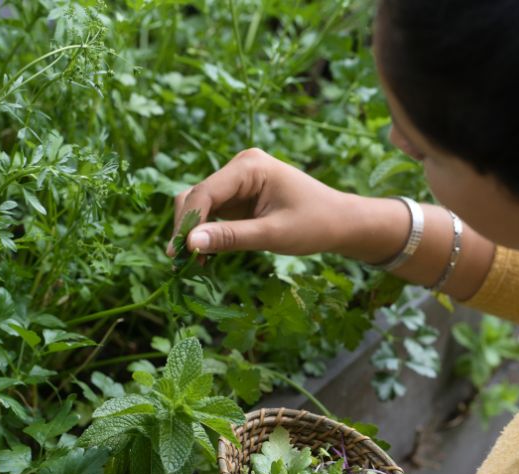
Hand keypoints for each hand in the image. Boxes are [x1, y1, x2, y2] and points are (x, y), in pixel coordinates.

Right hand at [167, 148, 358, 257]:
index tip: (178, 253)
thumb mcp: (273, 234)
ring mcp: (237, 182)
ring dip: (193, 233)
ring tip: (191, 264)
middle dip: (186, 228)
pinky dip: (205, 234)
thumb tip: (190, 243)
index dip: (188, 223)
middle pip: (196, 197)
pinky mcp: (238, 198)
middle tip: (180, 263)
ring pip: (199, 206)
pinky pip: (212, 214)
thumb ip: (231, 238)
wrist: (340, 223)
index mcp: (249, 165)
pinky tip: (203, 257)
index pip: (205, 193)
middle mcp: (239, 168)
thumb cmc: (315, 225)